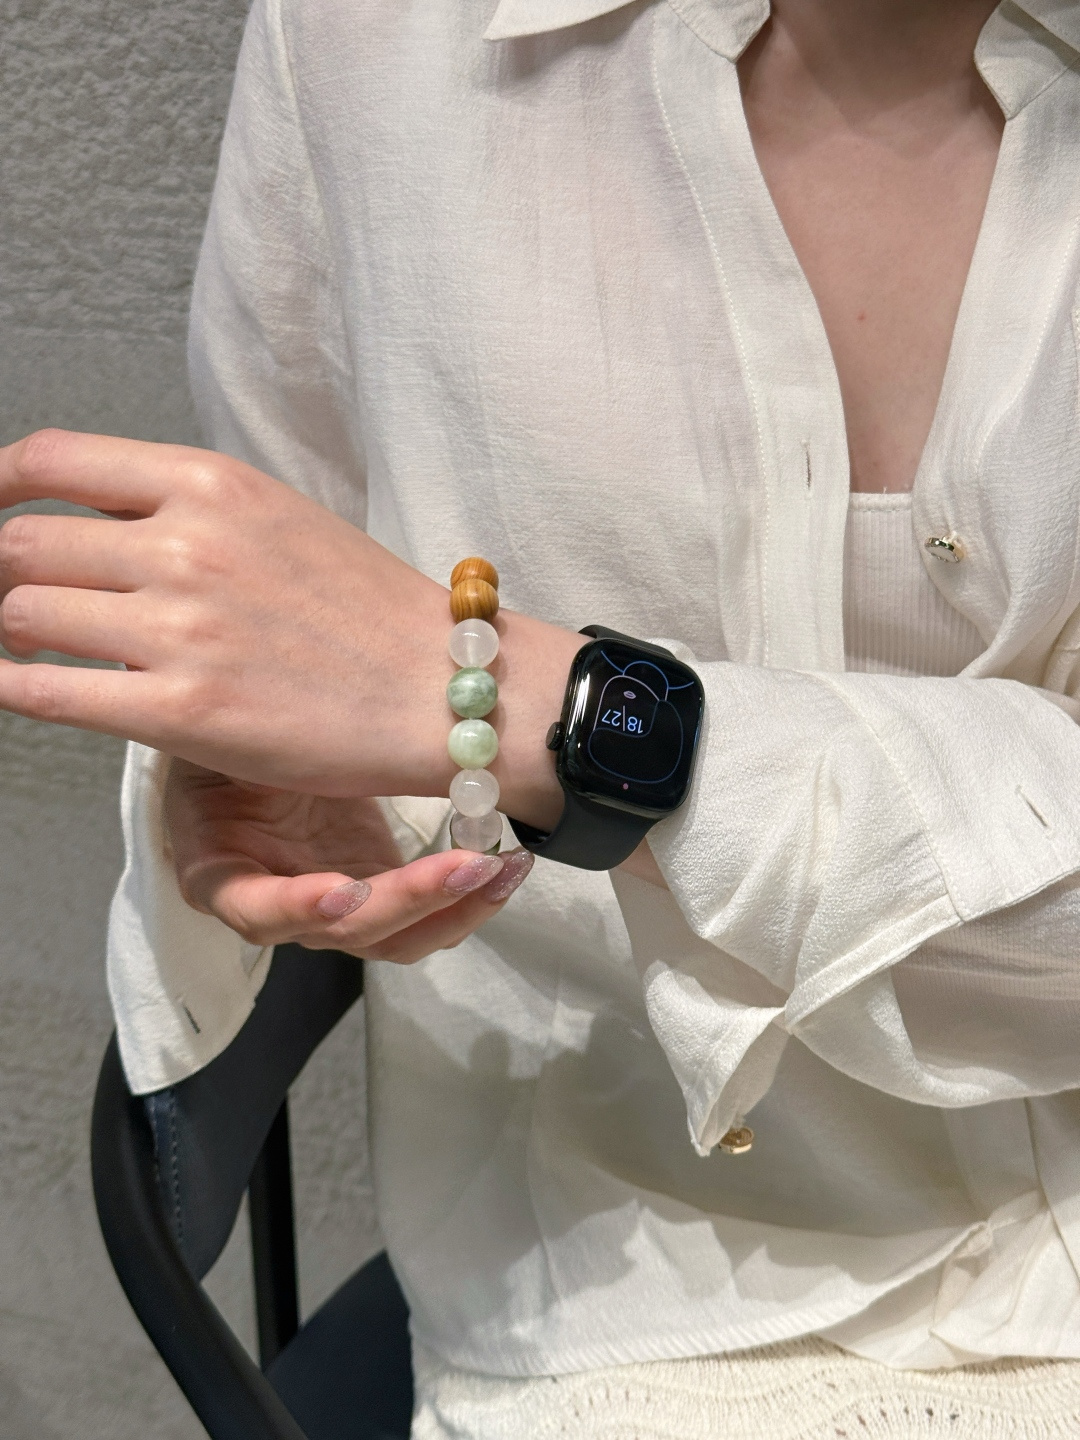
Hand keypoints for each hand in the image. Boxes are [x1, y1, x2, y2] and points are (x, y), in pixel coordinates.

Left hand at [0, 431, 580, 825]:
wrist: (438, 690)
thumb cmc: (370, 611)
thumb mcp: (279, 519)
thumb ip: (186, 509)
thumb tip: (93, 519)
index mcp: (213, 484)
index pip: (52, 460)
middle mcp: (187, 545)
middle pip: (22, 542)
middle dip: (2, 571)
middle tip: (18, 596)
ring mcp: (180, 628)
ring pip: (22, 613)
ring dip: (14, 632)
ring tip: (37, 646)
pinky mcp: (182, 710)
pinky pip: (45, 692)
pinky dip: (15, 686)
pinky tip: (25, 687)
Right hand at [164, 759, 534, 961]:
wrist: (251, 741)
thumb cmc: (224, 733)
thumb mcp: (224, 729)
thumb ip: (248, 735)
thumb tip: (266, 694)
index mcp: (218, 870)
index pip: (254, 908)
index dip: (296, 906)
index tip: (344, 889)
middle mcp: (276, 905)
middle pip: (346, 931)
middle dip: (412, 901)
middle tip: (471, 864)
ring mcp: (332, 906)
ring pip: (396, 936)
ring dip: (455, 908)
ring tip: (506, 867)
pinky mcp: (374, 892)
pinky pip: (424, 915)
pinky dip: (466, 897)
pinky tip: (506, 864)